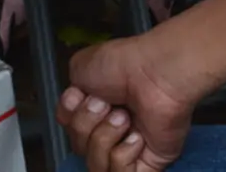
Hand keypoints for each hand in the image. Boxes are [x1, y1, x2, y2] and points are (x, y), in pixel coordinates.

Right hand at [60, 37, 201, 170]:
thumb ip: (69, 96)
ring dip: (104, 138)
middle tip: (108, 104)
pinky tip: (137, 136)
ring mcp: (129, 148)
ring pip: (95, 165)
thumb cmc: (124, 64)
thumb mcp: (80, 67)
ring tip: (125, 118)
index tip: (81, 96)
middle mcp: (111, 129)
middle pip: (79, 148)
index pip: (69, 129)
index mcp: (97, 109)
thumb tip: (73, 106)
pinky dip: (123, 156)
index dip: (71, 116)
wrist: (156, 73)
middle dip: (86, 125)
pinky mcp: (147, 163)